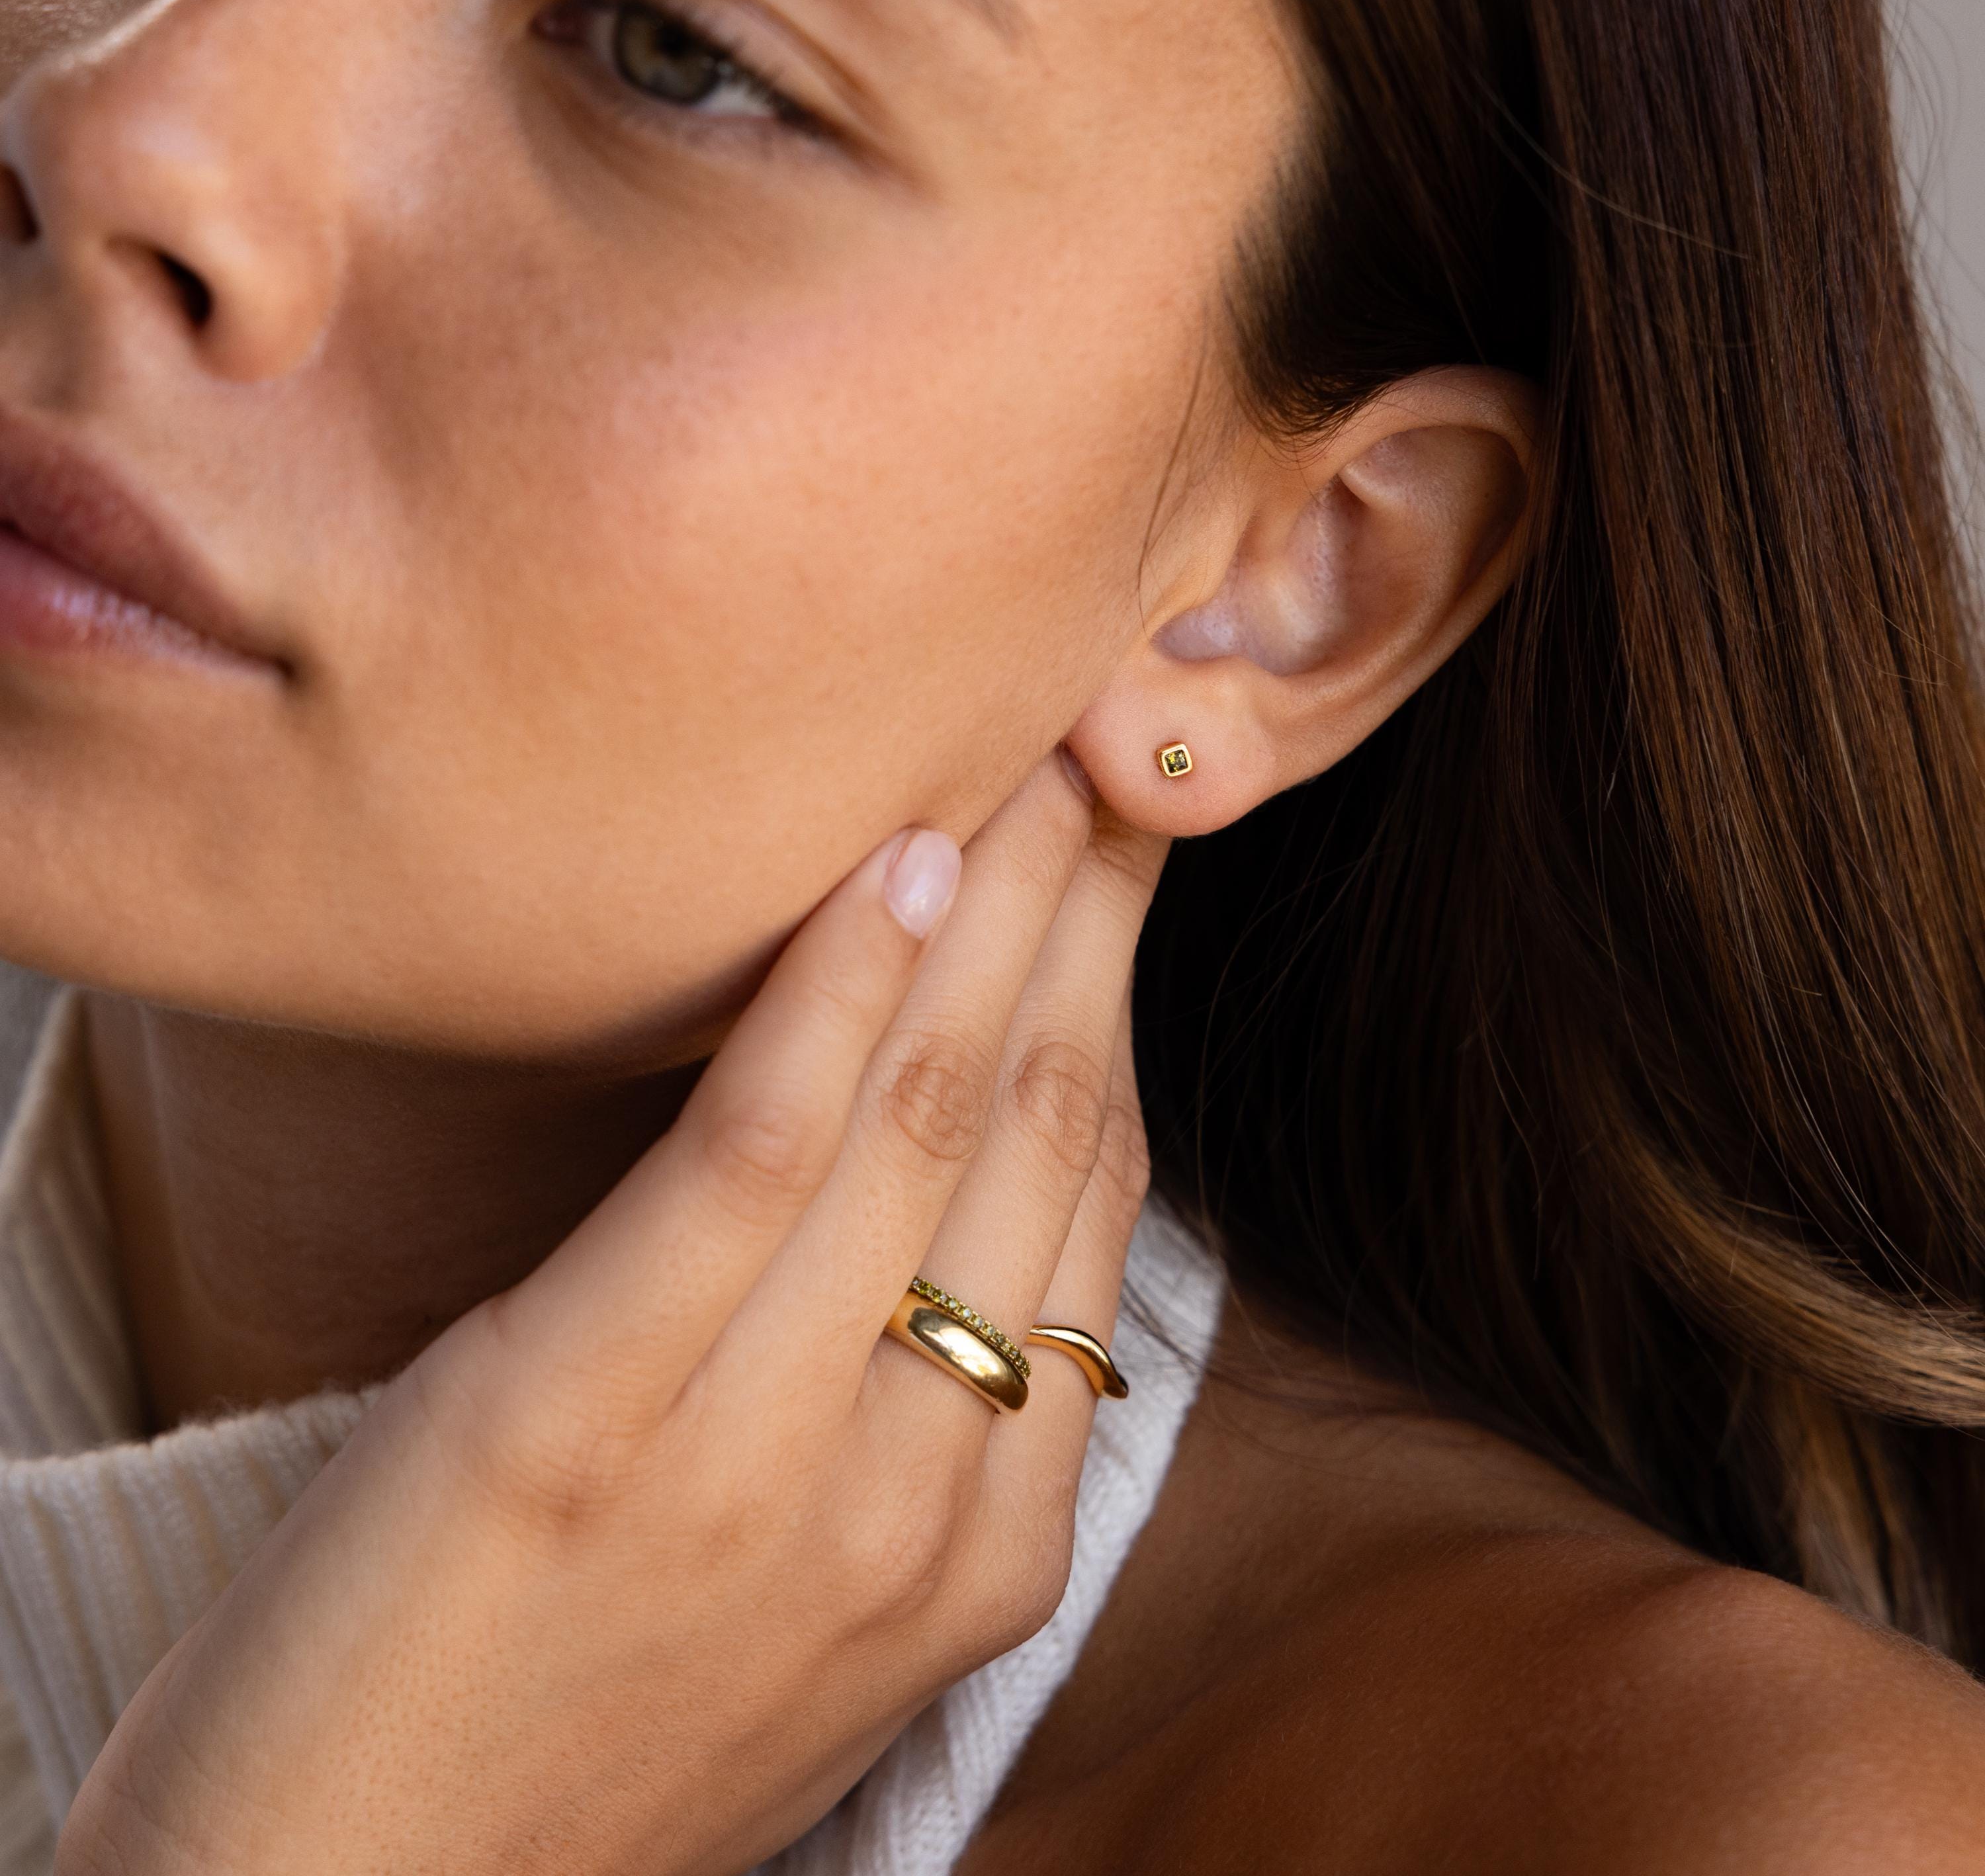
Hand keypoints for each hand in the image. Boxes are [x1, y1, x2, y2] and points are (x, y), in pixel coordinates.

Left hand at [56, 754, 1170, 1875]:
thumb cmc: (571, 1738)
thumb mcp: (801, 1602)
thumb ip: (898, 1417)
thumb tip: (933, 1199)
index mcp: (985, 1552)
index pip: (1090, 1208)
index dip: (1118, 1002)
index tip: (1121, 864)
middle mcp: (916, 1508)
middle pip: (1042, 1136)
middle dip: (1089, 918)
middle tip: (1104, 751)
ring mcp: (761, 1469)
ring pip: (930, 1122)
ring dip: (993, 911)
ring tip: (1018, 760)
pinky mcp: (582, 1420)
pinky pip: (756, 1159)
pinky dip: (835, 991)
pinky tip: (890, 866)